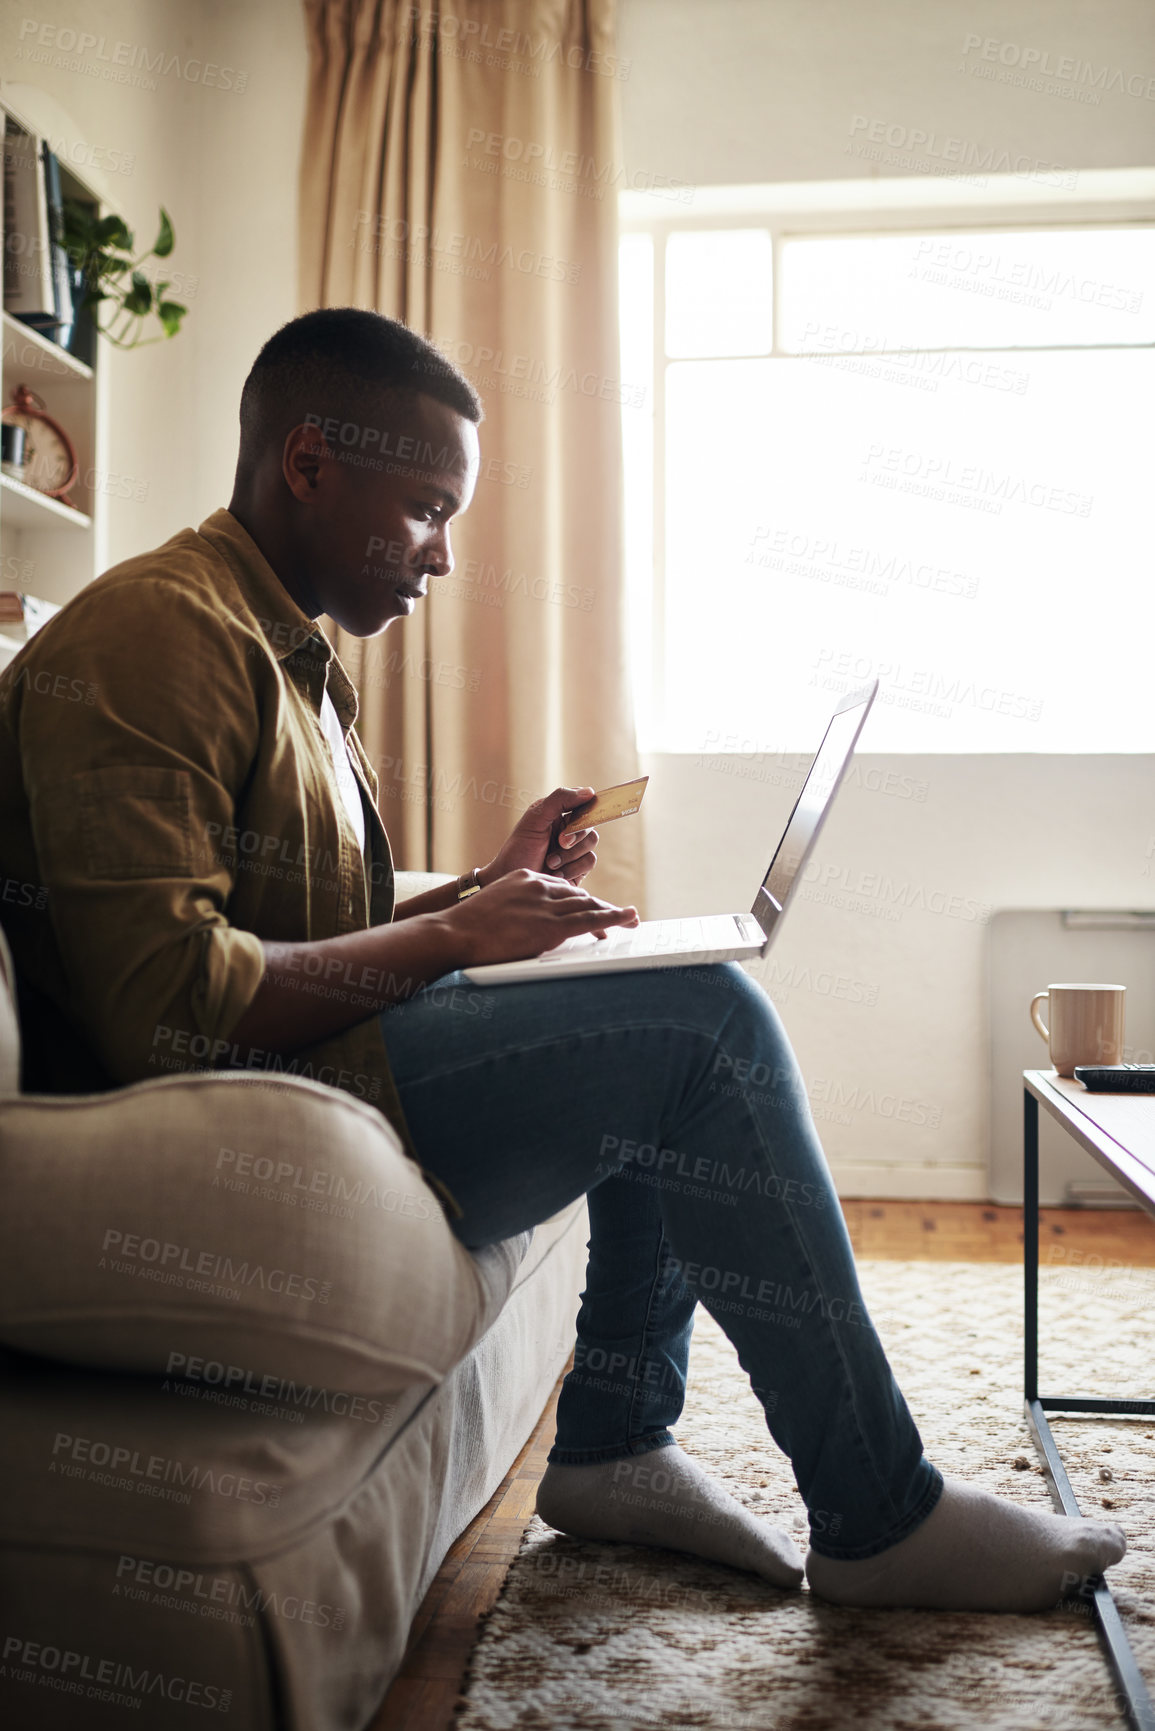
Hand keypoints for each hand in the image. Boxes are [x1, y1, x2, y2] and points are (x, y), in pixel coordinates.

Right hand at [447, 869, 638, 967]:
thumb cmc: (465, 929)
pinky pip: (589, 920)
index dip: (579, 899)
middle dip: (601, 905)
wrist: (454, 934)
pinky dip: (612, 918)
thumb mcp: (493, 909)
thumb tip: (517, 927)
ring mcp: (545, 905)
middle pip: (579, 894)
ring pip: (588, 905)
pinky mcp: (550, 925)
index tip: (591, 907)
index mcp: (524, 880)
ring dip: (613, 912)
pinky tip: (626, 918)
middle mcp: (538, 886)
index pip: (561, 887)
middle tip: (621, 914)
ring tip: (631, 918)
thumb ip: (512, 912)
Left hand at [482, 785, 600, 887]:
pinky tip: (555, 874)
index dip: (583, 809)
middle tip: (560, 843)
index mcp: (557, 813)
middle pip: (590, 824)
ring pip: (592, 843)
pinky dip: (573, 868)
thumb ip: (559, 800)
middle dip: (575, 835)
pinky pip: (589, 861)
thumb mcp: (535, 819)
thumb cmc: (518, 849)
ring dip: (571, 854)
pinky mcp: (579, 868)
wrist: (513, 882)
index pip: (582, 802)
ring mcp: (575, 849)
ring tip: (550, 862)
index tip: (573, 818)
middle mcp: (568, 829)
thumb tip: (589, 791)